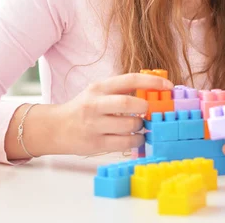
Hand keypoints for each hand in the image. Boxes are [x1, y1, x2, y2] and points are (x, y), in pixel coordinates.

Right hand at [56, 73, 172, 155]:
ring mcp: (94, 125)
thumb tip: (155, 89)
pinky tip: (135, 138)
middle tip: (149, 111)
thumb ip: (123, 89)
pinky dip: (136, 141)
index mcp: (99, 87)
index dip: (152, 82)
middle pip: (128, 103)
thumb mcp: (99, 92)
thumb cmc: (84, 108)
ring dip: (142, 127)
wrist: (55, 128)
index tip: (168, 87)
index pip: (130, 79)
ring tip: (140, 126)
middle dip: (145, 108)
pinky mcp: (95, 144)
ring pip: (130, 126)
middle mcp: (95, 105)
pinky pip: (125, 143)